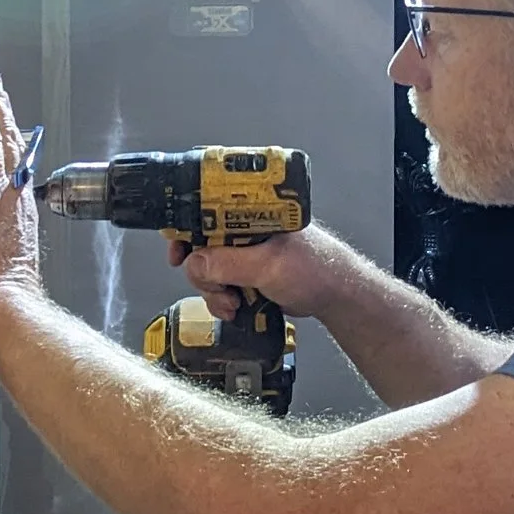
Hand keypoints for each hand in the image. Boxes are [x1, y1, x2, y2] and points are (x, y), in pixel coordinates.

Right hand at [178, 223, 353, 326]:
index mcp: (253, 208)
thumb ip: (230, 264)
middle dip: (202, 269)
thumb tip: (195, 262)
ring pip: (207, 266)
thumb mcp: (269, 266)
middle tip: (213, 285)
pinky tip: (234, 307)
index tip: (178, 248)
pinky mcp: (246, 270)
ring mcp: (245, 249)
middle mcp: (246, 224)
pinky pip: (218, 282)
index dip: (188, 226)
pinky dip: (220, 297)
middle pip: (201, 240)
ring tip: (232, 302)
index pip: (207, 206)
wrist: (335, 297)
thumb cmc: (317, 268)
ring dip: (213, 288)